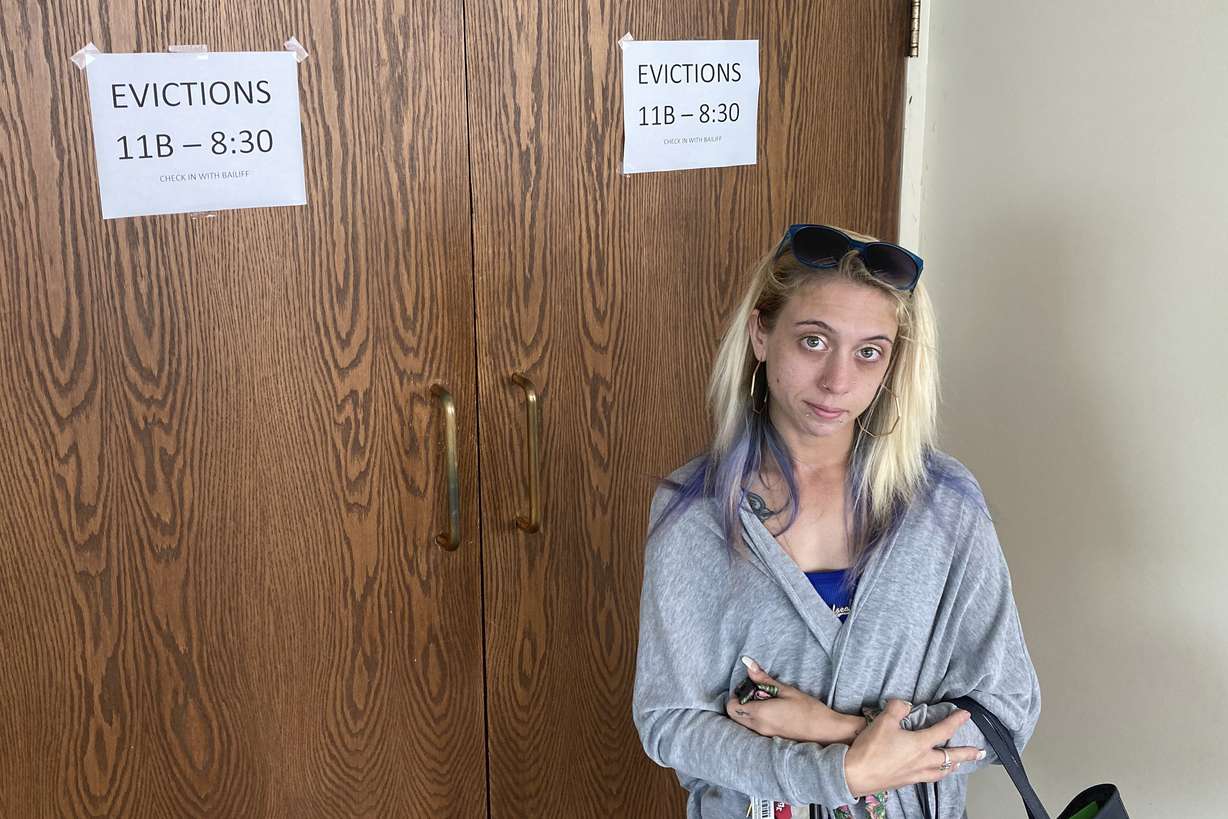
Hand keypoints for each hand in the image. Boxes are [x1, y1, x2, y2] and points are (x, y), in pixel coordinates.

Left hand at [724, 657, 862, 743]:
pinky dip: (756, 719)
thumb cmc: (808, 709)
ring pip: (744, 723)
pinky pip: (755, 729)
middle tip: (755, 692)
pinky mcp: (772, 739)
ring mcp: (765, 735)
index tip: (747, 687)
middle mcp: (759, 727)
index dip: (735, 695)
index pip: (732, 707)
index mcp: (760, 713)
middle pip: (735, 717)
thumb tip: (747, 664)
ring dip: (748, 711)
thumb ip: (764, 679)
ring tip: (766, 700)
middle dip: (739, 703)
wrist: (826, 731)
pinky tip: (773, 711)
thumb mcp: (786, 690)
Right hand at [843, 699, 985, 797]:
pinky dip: (935, 774)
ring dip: (951, 766)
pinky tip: (930, 772)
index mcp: (919, 745)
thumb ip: (896, 708)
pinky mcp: (905, 782)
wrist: (855, 774)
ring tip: (957, 765)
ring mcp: (915, 774)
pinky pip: (927, 778)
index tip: (966, 715)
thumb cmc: (870, 749)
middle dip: (966, 753)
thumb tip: (904, 703)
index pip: (943, 731)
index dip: (956, 721)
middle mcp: (922, 761)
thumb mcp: (883, 721)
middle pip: (950, 757)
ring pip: (940, 772)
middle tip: (979, 752)